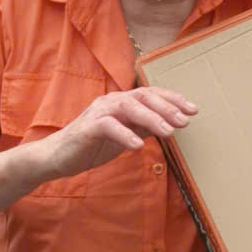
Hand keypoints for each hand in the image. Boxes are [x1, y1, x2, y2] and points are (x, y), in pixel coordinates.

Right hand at [33, 88, 196, 181]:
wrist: (57, 157)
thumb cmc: (92, 145)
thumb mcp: (124, 135)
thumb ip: (143, 127)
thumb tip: (170, 124)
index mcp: (121, 102)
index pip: (151, 94)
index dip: (173, 99)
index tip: (193, 110)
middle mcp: (111, 102)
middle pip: (143, 96)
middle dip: (167, 107)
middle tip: (185, 121)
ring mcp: (98, 113)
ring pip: (128, 107)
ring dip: (151, 118)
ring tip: (169, 132)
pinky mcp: (87, 128)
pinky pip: (109, 127)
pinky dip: (125, 135)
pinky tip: (139, 146)